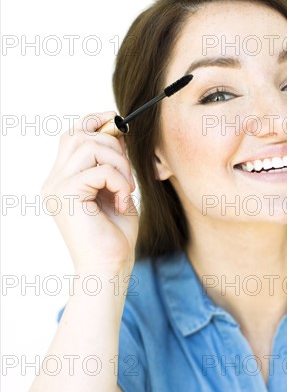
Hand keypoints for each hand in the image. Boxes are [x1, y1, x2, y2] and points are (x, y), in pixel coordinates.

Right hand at [41, 111, 138, 272]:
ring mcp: (56, 187)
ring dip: (118, 164)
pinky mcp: (66, 195)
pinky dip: (118, 181)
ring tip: (126, 190)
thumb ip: (112, 163)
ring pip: (88, 146)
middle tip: (128, 177)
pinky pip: (98, 170)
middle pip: (78, 135)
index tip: (119, 126)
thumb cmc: (115, 236)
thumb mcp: (116, 191)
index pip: (72, 135)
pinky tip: (123, 201)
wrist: (109, 269)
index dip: (94, 123)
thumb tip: (117, 131)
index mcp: (63, 180)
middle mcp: (54, 181)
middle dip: (112, 146)